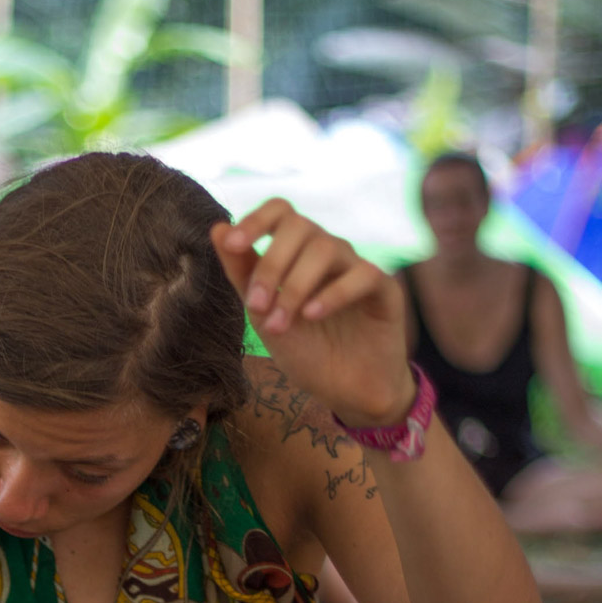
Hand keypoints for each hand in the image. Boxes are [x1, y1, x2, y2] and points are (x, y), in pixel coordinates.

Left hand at [212, 201, 414, 427]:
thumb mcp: (262, 314)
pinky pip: (362, 274)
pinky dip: (333, 293)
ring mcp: (356, 267)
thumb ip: (242, 273)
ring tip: (281, 325)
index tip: (234, 245)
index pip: (281, 211)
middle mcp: (328, 252)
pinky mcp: (384, 289)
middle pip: (300, 226)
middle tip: (257, 307)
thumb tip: (217, 228)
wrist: (344, 391)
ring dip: (295, 287)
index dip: (256, 220)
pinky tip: (313, 315)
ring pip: (326, 248)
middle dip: (271, 265)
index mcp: (298, 252)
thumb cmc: (305, 349)